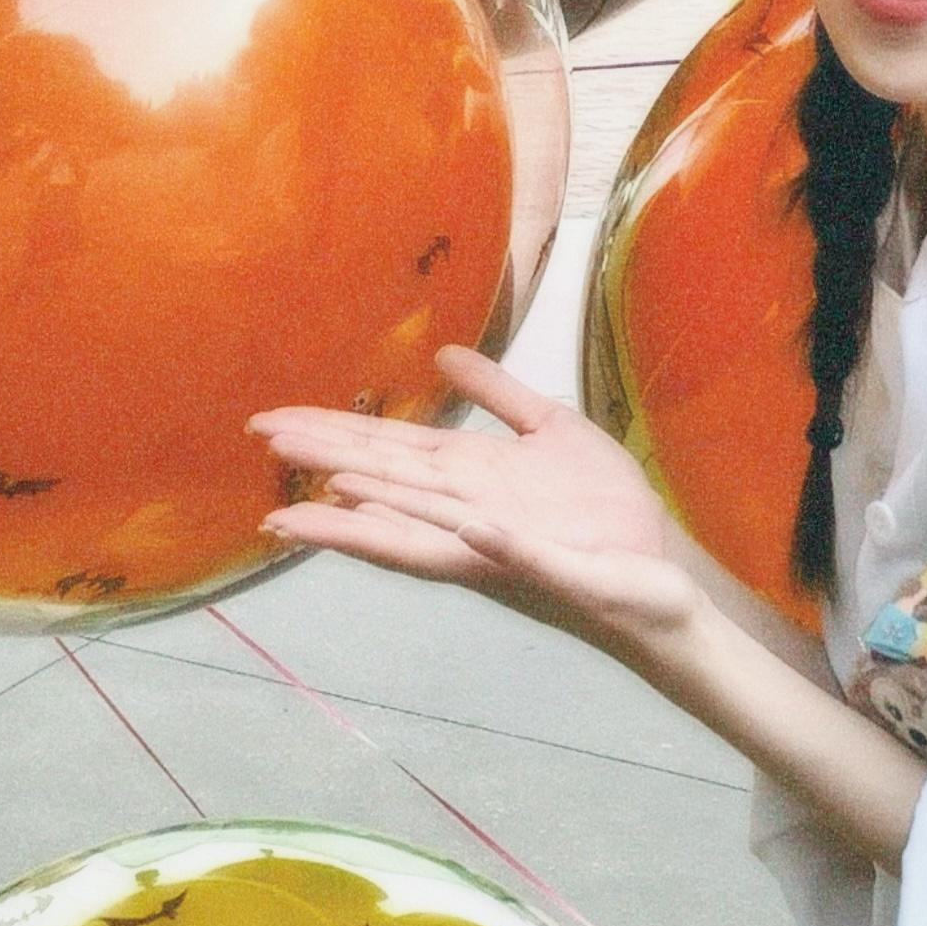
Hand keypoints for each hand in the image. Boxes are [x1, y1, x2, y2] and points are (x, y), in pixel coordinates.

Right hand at [250, 351, 697, 672]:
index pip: (388, 451)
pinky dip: (494, 543)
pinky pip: (523, 554)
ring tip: (331, 488)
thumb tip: (440, 355)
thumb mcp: (548, 431)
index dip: (332, 434)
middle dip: (331, 463)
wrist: (658, 568)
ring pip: (434, 529)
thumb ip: (496, 394)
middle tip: (268, 443)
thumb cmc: (601, 509)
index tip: (271, 423)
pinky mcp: (557, 570)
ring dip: (386, 511)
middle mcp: (470, 517)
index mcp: (469, 482)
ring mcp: (509, 547)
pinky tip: (467, 526)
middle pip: (389, 486)